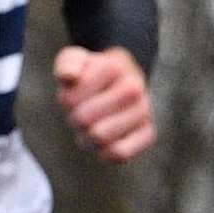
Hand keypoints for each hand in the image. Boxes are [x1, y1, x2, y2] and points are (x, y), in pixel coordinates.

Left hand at [53, 45, 155, 162]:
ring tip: (88, 129)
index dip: (64, 101)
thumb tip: (70, 77)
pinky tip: (101, 145)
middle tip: (78, 114)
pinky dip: (105, 153)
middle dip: (75, 120)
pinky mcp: (148, 133)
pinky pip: (120, 153)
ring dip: (86, 138)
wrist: (119, 81)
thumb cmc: (90, 73)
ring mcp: (143, 111)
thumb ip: (67, 64)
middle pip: (84, 119)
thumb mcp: (74, 59)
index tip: (71, 94)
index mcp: (113, 68)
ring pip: (101, 138)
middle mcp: (133, 88)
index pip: (71, 99)